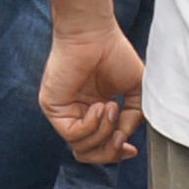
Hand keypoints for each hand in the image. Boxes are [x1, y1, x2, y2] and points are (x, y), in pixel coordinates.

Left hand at [39, 18, 143, 161]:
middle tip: (122, 140)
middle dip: (109, 153)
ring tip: (112, 106)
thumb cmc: (114, 53)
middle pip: (88, 153)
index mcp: (94, 111)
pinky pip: (72, 134)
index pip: (99, 146)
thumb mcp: (135, 90)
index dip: (115, 154)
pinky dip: (91, 126)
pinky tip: (100, 106)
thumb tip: (124, 138)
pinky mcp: (53, 108)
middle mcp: (77, 114)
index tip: (131, 149)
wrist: (94, 34)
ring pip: (81, 147)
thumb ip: (134, 116)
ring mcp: (64, 112)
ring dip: (103, 133)